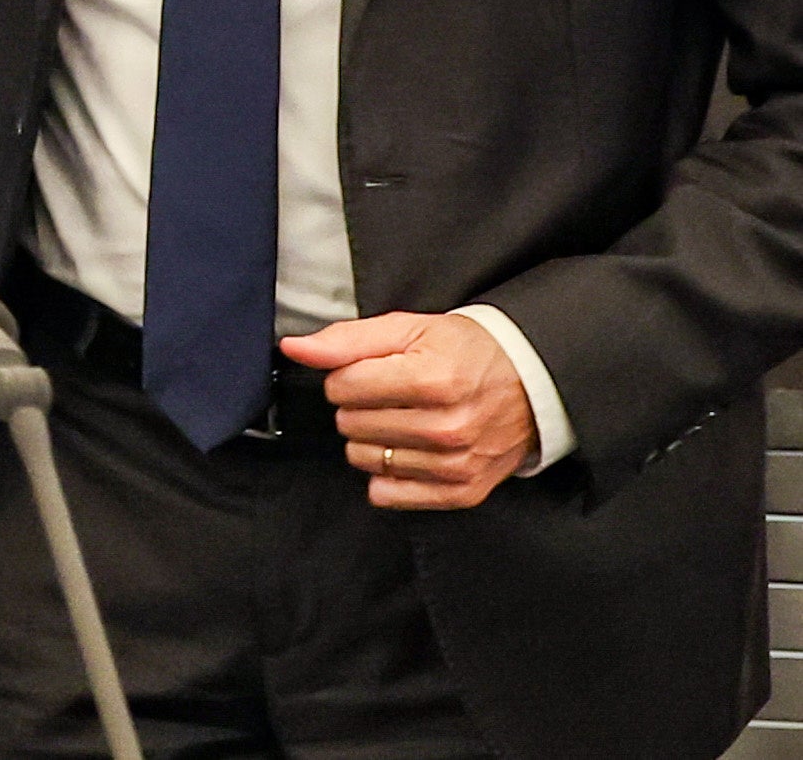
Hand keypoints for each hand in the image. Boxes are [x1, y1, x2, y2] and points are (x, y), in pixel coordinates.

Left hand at [279, 309, 538, 509]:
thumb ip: (347, 339)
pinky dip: (386, 475)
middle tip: (390, 395)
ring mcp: (457, 464)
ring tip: (401, 419)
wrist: (529, 383)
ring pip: (364, 459)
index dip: (346, 376)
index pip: (343, 387)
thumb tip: (296, 349)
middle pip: (350, 424)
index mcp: (433, 380)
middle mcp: (448, 427)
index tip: (369, 372)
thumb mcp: (408, 329)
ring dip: (370, 439)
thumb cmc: (464, 352)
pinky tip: (405, 450)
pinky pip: (389, 495)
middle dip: (358, 406)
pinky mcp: (463, 491)